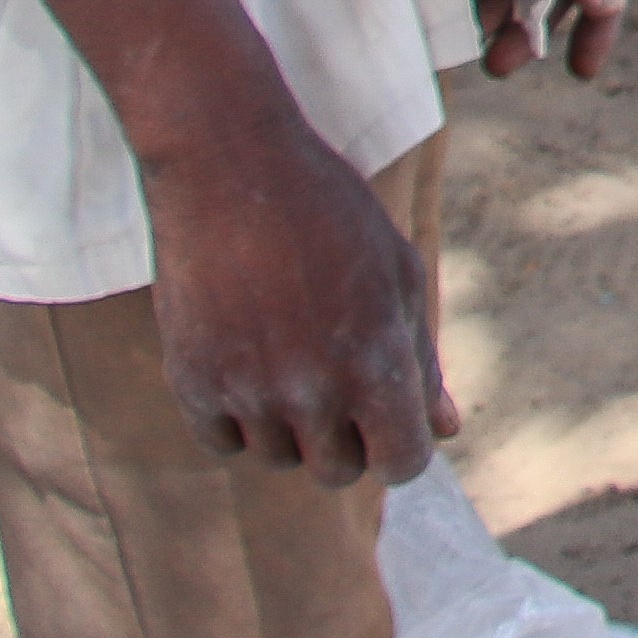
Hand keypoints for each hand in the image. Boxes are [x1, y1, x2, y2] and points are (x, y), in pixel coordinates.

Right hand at [135, 107, 452, 480]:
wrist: (229, 166)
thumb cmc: (330, 214)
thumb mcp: (397, 275)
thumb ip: (421, 361)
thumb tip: (446, 431)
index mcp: (376, 365)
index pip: (402, 464)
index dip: (401, 443)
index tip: (388, 414)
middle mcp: (312, 391)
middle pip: (338, 471)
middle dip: (346, 436)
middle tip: (334, 372)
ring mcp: (247, 391)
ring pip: (278, 458)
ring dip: (289, 425)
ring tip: (288, 350)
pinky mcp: (191, 381)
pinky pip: (224, 442)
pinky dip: (237, 417)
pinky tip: (245, 359)